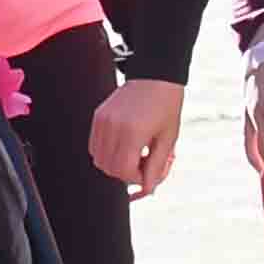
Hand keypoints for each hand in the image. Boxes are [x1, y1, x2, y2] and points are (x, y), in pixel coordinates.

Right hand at [87, 76, 183, 196]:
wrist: (156, 74)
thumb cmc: (167, 105)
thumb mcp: (168, 138)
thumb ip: (156, 166)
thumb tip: (148, 189)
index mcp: (133, 132)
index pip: (125, 171)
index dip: (137, 179)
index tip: (151, 172)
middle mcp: (114, 127)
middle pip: (110, 168)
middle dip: (127, 174)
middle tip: (144, 164)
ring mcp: (103, 121)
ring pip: (99, 159)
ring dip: (116, 165)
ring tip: (135, 153)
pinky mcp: (98, 116)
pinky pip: (95, 146)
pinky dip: (107, 153)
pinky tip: (125, 145)